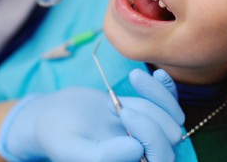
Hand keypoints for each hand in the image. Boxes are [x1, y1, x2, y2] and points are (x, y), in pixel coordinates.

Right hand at [0, 84, 182, 161]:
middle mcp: (144, 156)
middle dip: (148, 114)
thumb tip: (138, 150)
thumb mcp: (71, 148)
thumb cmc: (57, 136)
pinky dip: (165, 87)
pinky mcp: (148, 115)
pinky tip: (157, 73)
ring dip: (150, 98)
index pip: (161, 157)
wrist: (53, 116)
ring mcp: (149, 136)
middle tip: (112, 104)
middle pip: (171, 135)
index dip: (150, 134)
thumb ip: (102, 156)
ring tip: (119, 93)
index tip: (123, 111)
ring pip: (173, 116)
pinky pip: (170, 102)